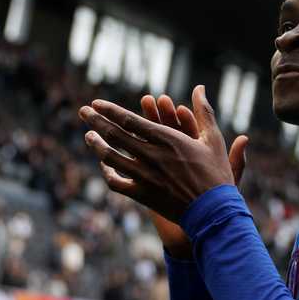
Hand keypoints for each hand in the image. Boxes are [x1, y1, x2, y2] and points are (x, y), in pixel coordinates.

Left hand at [78, 85, 247, 237]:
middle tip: (82, 111)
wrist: (214, 212)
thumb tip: (199, 87)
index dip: (110, 110)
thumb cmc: (216, 174)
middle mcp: (152, 156)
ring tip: (88, 135)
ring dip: (96, 144)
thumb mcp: (213, 139)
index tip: (96, 103)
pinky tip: (103, 165)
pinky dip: (107, 173)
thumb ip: (203, 111)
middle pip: (115, 135)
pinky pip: (116, 182)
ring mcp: (144, 176)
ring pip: (111, 157)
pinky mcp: (142, 195)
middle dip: (95, 121)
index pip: (130, 120)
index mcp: (167, 139)